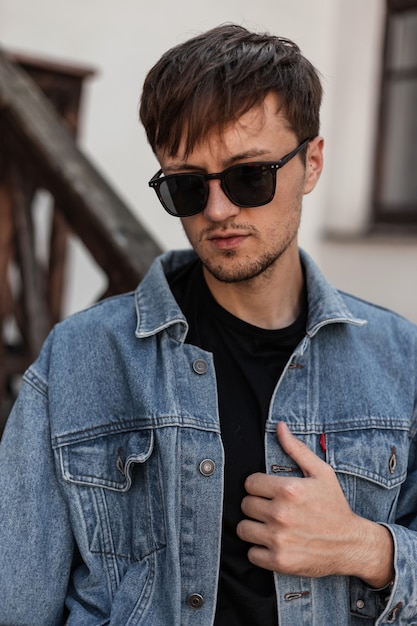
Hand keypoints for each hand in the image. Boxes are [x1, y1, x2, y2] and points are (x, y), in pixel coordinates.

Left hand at [236, 422, 393, 585]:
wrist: (351, 544)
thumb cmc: (334, 505)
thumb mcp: (321, 473)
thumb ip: (296, 449)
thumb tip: (280, 427)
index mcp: (289, 490)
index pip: (249, 483)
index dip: (258, 486)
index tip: (269, 492)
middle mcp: (281, 514)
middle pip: (245, 505)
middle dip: (256, 505)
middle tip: (271, 509)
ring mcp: (279, 539)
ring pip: (243, 529)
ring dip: (253, 527)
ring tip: (269, 526)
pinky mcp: (279, 561)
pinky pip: (251, 553)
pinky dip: (259, 550)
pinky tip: (273, 543)